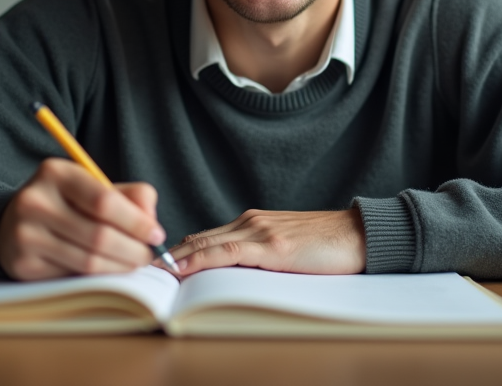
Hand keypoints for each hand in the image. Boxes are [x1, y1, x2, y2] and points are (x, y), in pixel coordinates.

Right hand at [0, 158, 166, 280]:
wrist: (12, 222)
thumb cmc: (66, 204)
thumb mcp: (94, 187)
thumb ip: (130, 196)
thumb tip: (151, 221)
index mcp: (55, 173)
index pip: (104, 201)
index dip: (136, 222)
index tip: (156, 234)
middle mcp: (35, 201)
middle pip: (99, 235)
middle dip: (133, 250)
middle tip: (149, 256)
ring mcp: (25, 234)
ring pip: (88, 260)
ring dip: (120, 266)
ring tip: (134, 264)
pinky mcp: (23, 263)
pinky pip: (72, 275)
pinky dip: (98, 277)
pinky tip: (107, 270)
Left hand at [168, 209, 366, 276]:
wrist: (361, 235)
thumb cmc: (329, 247)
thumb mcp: (287, 250)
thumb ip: (260, 257)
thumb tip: (231, 278)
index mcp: (254, 223)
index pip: (206, 237)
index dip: (179, 252)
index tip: (156, 266)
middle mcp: (252, 222)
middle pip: (199, 238)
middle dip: (170, 255)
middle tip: (140, 270)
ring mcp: (261, 231)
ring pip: (207, 243)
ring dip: (177, 259)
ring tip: (152, 273)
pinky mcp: (273, 246)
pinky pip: (227, 252)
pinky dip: (200, 260)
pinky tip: (183, 268)